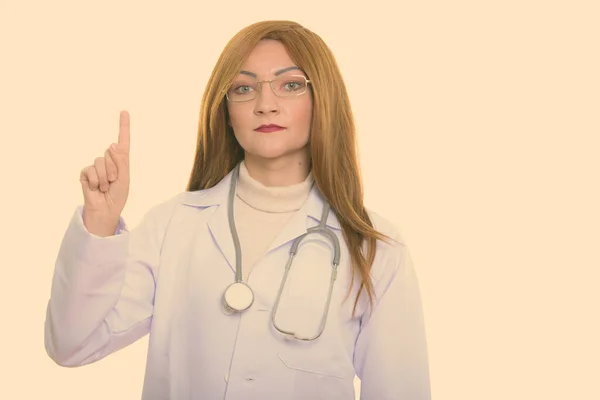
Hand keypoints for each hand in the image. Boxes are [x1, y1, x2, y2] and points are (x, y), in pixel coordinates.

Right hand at [80, 110, 130, 233]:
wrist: (105, 210)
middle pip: (111, 153)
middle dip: (114, 169)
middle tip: (113, 182)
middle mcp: (108, 160)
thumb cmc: (118, 196)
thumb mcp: (125, 178)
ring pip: (100, 161)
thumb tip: (112, 144)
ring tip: (105, 187)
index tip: (124, 111)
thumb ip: (121, 161)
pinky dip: (94, 180)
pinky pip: (90, 169)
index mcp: (121, 161)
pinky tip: (95, 188)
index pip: (123, 141)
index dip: (123, 126)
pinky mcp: (85, 172)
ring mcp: (96, 166)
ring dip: (104, 177)